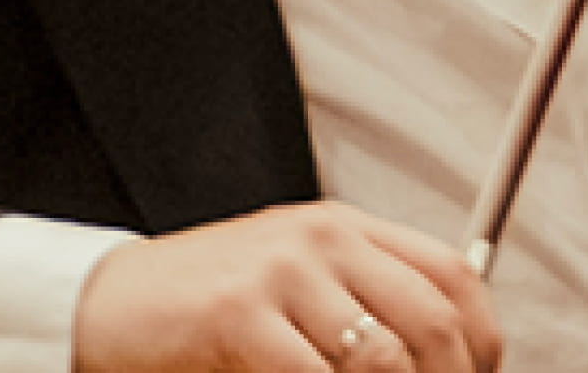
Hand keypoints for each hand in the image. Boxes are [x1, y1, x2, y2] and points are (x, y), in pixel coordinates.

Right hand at [72, 203, 498, 372]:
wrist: (105, 304)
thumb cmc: (202, 311)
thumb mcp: (295, 290)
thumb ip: (359, 307)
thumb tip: (439, 360)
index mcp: (342, 228)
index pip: (453, 276)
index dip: (482, 346)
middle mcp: (319, 239)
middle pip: (432, 320)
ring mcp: (279, 272)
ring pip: (383, 358)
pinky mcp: (238, 313)